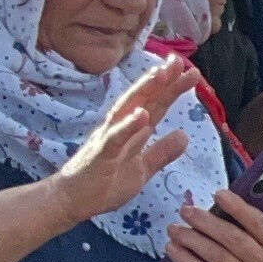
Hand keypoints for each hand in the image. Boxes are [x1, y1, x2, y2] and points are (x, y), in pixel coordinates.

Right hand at [50, 57, 199, 223]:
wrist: (71, 201)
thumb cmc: (104, 183)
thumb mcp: (142, 169)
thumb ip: (161, 153)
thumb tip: (184, 136)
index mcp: (132, 131)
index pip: (155, 105)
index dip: (172, 89)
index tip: (191, 72)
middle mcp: (119, 128)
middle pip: (143, 100)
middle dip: (161, 80)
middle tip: (178, 61)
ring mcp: (108, 139)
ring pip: (128, 110)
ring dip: (144, 91)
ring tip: (161, 75)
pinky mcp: (100, 155)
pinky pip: (115, 138)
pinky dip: (128, 125)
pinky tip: (143, 114)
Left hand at [168, 188, 262, 261]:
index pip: (258, 223)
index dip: (237, 207)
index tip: (218, 194)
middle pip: (232, 239)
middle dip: (205, 222)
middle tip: (186, 210)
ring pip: (215, 255)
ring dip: (190, 239)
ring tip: (174, 228)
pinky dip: (186, 260)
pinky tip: (173, 249)